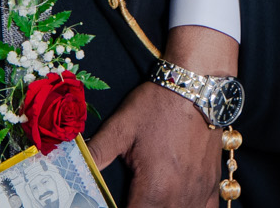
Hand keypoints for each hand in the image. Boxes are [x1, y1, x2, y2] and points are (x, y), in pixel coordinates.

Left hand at [89, 24, 238, 207]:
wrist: (198, 84)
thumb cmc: (157, 104)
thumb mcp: (121, 128)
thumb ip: (94, 154)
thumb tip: (68, 166)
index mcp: (154, 189)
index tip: (113, 204)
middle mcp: (180, 197)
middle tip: (130, 199)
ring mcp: (199, 192)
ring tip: (148, 200)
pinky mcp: (211, 183)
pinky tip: (178, 203)